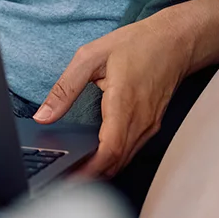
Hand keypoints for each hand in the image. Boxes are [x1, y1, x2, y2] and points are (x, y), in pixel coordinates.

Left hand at [34, 8, 196, 177]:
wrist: (175, 40)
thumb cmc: (136, 44)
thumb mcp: (91, 56)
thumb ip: (65, 88)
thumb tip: (43, 115)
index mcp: (124, 103)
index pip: (109, 150)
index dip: (90, 170)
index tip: (69, 177)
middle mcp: (141, 120)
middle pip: (116, 162)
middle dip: (91, 175)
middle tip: (64, 177)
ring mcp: (149, 125)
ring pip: (125, 159)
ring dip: (102, 168)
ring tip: (75, 170)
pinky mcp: (152, 124)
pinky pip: (132, 149)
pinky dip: (114, 158)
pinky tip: (97, 155)